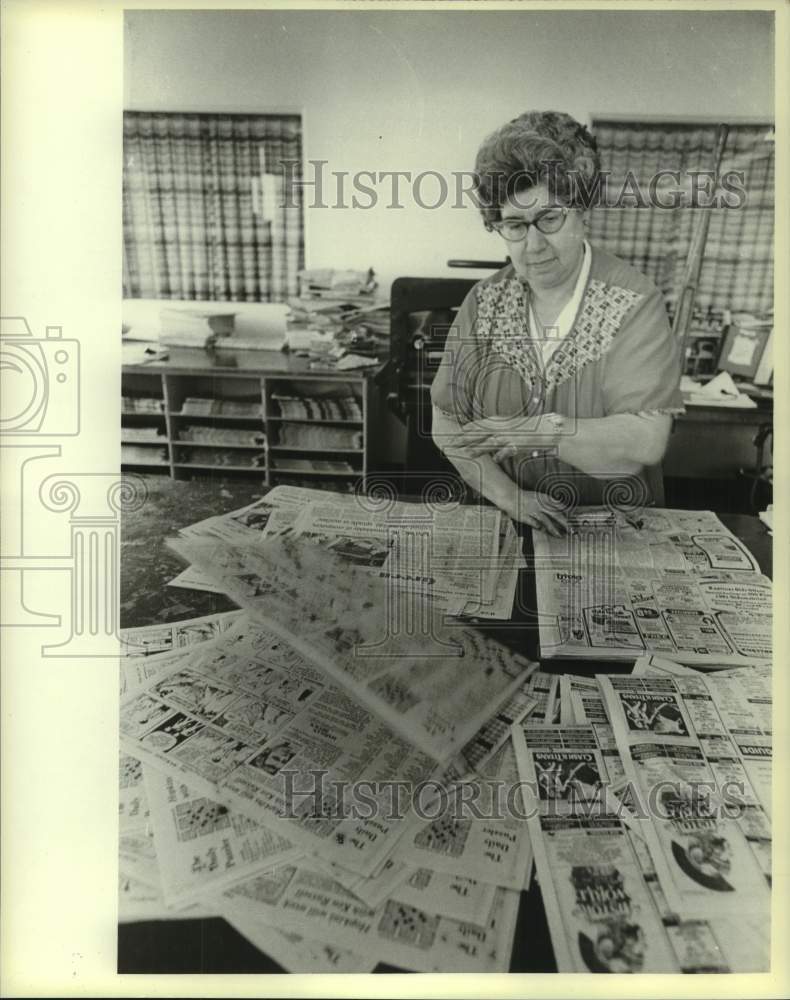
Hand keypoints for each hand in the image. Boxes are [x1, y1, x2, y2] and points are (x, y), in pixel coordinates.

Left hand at [442, 414, 564, 462]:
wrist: (546, 430)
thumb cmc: (526, 429)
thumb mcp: (508, 427)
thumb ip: (496, 431)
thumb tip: (484, 436)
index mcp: (499, 421)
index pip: (479, 424)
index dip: (466, 429)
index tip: (455, 434)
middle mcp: (502, 427)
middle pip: (480, 433)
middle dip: (465, 439)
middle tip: (452, 444)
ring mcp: (509, 436)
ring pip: (490, 442)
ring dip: (478, 448)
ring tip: (467, 454)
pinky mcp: (518, 444)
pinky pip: (507, 450)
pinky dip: (500, 455)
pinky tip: (494, 459)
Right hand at [502, 489, 567, 536]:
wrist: (510, 495)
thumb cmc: (526, 497)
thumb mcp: (540, 497)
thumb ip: (550, 503)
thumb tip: (563, 510)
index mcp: (544, 498)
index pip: (559, 506)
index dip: (567, 514)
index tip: (573, 521)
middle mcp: (539, 503)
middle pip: (555, 514)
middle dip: (565, 523)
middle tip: (571, 530)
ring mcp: (532, 510)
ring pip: (546, 520)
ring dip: (554, 528)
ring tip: (560, 535)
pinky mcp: (524, 516)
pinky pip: (534, 523)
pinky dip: (540, 527)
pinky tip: (544, 531)